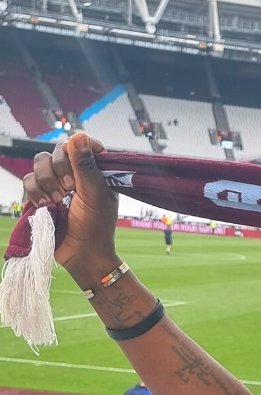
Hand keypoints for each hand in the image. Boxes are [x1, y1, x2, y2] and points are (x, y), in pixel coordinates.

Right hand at [22, 132, 118, 279]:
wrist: (81, 255)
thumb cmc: (96, 228)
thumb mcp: (95, 195)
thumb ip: (86, 166)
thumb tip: (78, 136)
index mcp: (95, 172)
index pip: (83, 144)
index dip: (78, 147)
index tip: (78, 161)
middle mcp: (75, 174)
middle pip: (57, 149)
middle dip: (60, 169)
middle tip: (70, 189)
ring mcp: (56, 183)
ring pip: (39, 162)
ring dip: (47, 181)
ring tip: (58, 201)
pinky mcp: (41, 194)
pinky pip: (29, 179)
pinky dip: (35, 191)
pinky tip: (45, 206)